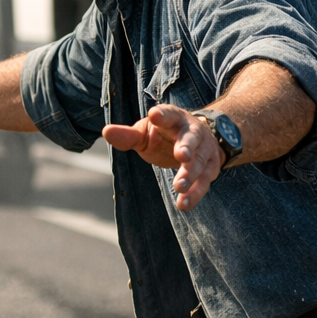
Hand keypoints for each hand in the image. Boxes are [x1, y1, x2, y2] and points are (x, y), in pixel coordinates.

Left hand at [102, 105, 225, 210]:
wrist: (197, 138)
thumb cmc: (163, 134)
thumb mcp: (144, 133)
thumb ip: (127, 135)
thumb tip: (105, 131)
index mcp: (173, 118)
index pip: (167, 114)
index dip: (162, 114)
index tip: (154, 114)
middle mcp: (192, 131)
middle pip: (191, 138)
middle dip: (187, 147)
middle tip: (182, 157)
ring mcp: (205, 148)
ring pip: (200, 162)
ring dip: (191, 175)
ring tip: (179, 188)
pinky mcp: (211, 166)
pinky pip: (205, 181)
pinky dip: (196, 193)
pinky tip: (184, 203)